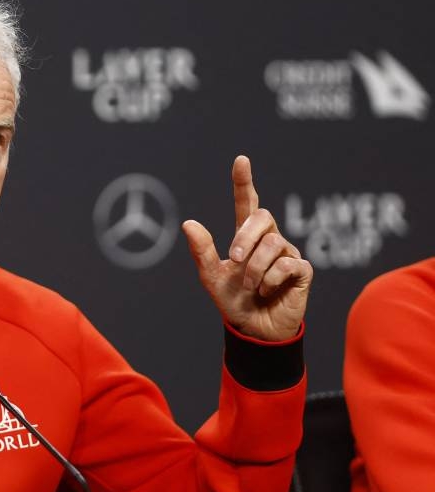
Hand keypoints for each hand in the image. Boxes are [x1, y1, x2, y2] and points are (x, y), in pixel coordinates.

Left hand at [181, 156, 312, 340]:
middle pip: (262, 216)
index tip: (241, 160)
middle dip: (245, 236)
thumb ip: (202, 251)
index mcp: (246, 238)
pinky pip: (287, 264)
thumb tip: (188, 223)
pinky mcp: (302, 270)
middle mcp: (269, 240)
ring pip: (273, 243)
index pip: (246, 203)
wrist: (253, 331)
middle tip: (234, 259)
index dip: (243, 182)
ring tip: (251, 286)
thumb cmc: (234, 302)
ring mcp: (287, 253)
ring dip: (255, 268)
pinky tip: (268, 291)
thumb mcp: (211, 277)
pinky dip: (271, 280)